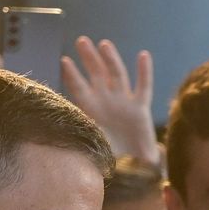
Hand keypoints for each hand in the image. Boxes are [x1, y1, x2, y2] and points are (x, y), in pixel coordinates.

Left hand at [60, 37, 159, 165]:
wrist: (132, 168)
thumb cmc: (108, 158)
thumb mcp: (90, 147)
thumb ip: (82, 137)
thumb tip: (64, 133)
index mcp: (91, 110)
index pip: (79, 89)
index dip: (73, 76)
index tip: (65, 61)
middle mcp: (105, 102)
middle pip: (97, 74)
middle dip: (89, 58)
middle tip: (81, 41)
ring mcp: (123, 103)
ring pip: (117, 75)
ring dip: (111, 60)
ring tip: (104, 44)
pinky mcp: (140, 108)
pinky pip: (143, 87)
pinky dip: (144, 72)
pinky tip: (143, 55)